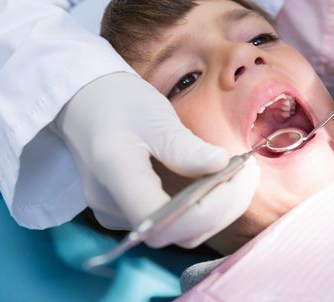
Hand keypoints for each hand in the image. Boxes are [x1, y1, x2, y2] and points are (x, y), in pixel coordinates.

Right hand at [56, 73, 259, 247]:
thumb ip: (185, 147)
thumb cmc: (116, 102)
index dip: (208, 211)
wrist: (84, 103)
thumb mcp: (153, 116)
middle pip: (178, 231)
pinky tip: (221, 183)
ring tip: (241, 175)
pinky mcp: (131, 209)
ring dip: (219, 209)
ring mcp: (120, 212)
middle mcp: (112, 206)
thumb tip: (222, 164)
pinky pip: (174, 221)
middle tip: (249, 173)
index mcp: (114, 176)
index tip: (238, 178)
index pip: (164, 222)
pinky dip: (204, 206)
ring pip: (180, 231)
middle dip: (224, 207)